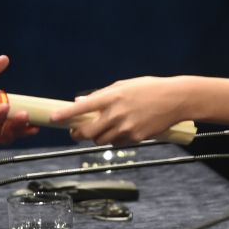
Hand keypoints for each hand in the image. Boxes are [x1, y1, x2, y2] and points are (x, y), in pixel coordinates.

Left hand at [49, 76, 189, 145]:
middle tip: (75, 132)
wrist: (175, 100)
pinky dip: (114, 140)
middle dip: (77, 134)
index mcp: (112, 97)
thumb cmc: (149, 89)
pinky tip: (120, 130)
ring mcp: (126, 128)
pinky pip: (116, 144)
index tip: (53, 118)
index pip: (82, 108)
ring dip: (96, 137)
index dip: (65, 114)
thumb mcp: (123, 85)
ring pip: (100, 140)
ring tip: (102, 128)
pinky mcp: (135, 138)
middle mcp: (116, 114)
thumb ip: (101, 94)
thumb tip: (80, 101)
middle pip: (87, 132)